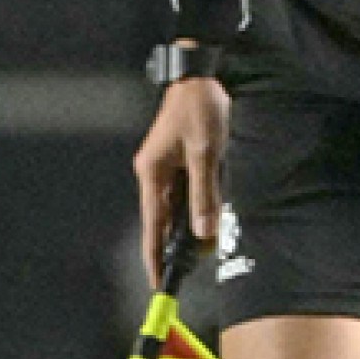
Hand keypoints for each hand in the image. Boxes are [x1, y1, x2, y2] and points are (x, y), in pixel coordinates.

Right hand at [133, 74, 230, 288]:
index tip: (158, 282)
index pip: (153, 225)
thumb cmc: (200, 109)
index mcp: (152, 173)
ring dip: (187, 228)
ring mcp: (165, 167)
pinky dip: (195, 208)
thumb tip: (203, 233)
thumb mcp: (206, 153)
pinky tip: (207, 220)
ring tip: (201, 254)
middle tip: (187, 273)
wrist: (201, 76)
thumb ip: (205, 193)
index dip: (155, 256)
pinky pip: (185, 192)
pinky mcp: (179, 161)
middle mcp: (154, 174)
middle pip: (163, 220)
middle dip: (174, 246)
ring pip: (176, 208)